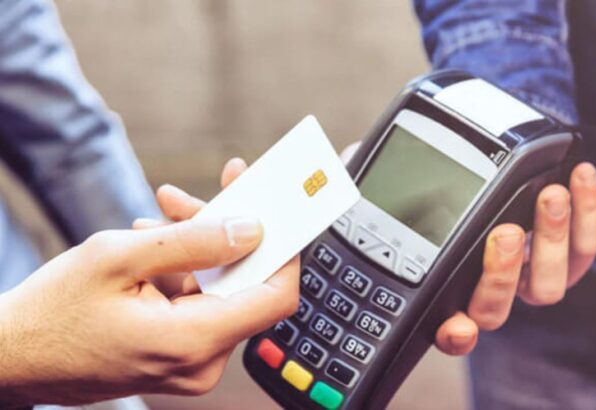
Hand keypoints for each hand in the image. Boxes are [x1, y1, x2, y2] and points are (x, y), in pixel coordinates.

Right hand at [0, 177, 298, 406]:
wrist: (13, 357)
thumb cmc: (54, 312)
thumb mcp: (118, 257)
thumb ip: (193, 241)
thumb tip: (251, 229)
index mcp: (193, 341)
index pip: (276, 295)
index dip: (284, 249)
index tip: (276, 211)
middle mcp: (202, 361)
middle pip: (243, 284)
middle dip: (221, 233)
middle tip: (190, 196)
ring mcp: (191, 362)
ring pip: (218, 289)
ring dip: (196, 247)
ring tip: (159, 216)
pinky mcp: (178, 354)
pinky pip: (198, 303)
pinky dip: (183, 270)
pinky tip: (153, 244)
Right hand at [341, 143, 595, 354]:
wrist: (485, 157)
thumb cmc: (431, 174)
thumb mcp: (384, 174)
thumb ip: (357, 177)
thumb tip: (339, 170)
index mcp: (443, 283)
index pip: (445, 324)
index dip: (453, 334)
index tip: (456, 327)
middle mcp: (484, 286)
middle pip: (496, 309)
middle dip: (502, 276)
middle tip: (503, 232)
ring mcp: (525, 270)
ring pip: (545, 286)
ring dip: (549, 243)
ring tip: (547, 197)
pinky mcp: (563, 247)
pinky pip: (581, 248)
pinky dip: (585, 216)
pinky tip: (576, 178)